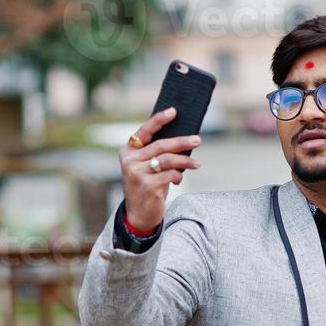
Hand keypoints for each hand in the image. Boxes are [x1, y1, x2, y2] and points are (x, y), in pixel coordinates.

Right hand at [121, 107, 201, 232]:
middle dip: (182, 142)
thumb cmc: (148, 185)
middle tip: (198, 140)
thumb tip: (184, 139)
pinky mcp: (147, 186)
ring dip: (185, 161)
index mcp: (128, 151)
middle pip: (161, 145)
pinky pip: (170, 174)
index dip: (159, 120)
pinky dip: (178, 176)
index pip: (144, 131)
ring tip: (196, 164)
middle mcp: (129, 161)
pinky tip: (178, 179)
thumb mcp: (148, 167)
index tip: (174, 111)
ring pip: (168, 160)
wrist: (139, 214)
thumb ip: (158, 154)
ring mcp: (136, 173)